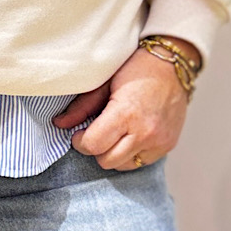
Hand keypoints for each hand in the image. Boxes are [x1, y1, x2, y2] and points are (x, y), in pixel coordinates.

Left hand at [52, 37, 199, 170]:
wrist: (172, 64)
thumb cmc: (136, 69)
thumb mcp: (104, 82)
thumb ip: (82, 106)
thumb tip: (59, 124)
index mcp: (126, 113)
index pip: (94, 145)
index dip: (80, 141)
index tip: (79, 133)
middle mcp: (145, 131)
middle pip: (107, 160)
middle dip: (96, 149)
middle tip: (96, 133)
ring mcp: (159, 141)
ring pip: (123, 165)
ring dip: (114, 154)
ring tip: (115, 134)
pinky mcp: (168, 145)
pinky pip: (141, 162)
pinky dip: (132, 153)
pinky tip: (131, 136)